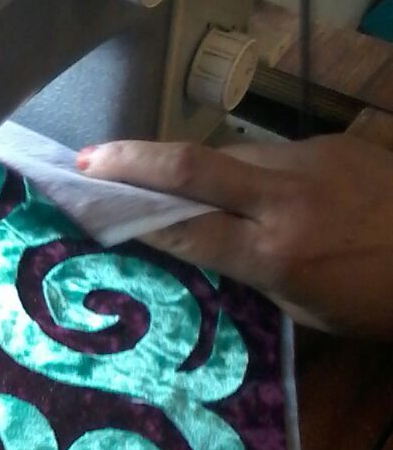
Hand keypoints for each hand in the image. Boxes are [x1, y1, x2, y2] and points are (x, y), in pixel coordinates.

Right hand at [79, 133, 392, 336]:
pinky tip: (258, 191)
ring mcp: (310, 161)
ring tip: (169, 180)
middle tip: (87, 158)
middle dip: (132, 160)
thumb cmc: (380, 303)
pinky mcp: (332, 142)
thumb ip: (251, 268)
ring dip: (196, 167)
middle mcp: (285, 198)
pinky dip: (250, 170)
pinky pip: (272, 154)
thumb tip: (202, 237)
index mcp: (277, 252)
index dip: (132, 215)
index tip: (89, 201)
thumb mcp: (306, 307)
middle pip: (192, 166)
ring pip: (231, 155)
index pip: (184, 228)